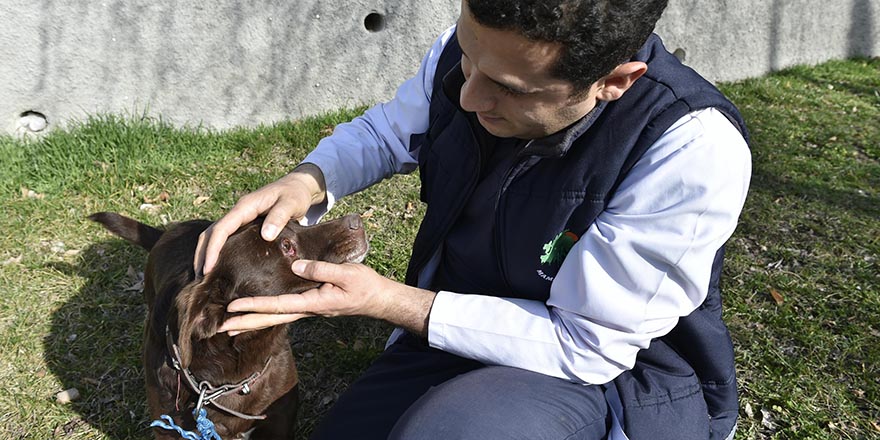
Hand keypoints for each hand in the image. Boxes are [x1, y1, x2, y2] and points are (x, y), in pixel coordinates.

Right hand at [194, 164, 326, 273]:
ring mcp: (240, 218)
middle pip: (211, 233)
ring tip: (204, 277)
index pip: (221, 229)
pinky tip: (219, 267)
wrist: (299, 186)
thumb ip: (279, 217)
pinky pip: (225, 238)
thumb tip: (266, 235)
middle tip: (200, 280)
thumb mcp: (291, 204)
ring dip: (207, 254)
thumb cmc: (295, 195)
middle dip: (202, 254)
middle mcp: (238, 212)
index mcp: (245, 207)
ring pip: (215, 236)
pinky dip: (217, 251)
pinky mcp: (244, 225)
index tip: (208, 269)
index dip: (212, 249)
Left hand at [218, 260, 436, 336]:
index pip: (277, 306)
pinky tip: (257, 312)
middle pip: (270, 319)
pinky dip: (266, 313)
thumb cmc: (365, 286)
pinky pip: (283, 311)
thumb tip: (296, 265)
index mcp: (313, 303)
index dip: (254, 306)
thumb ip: (321, 269)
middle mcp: (306, 310)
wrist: (379, 299)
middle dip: (245, 323)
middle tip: (220, 326)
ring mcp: (308, 309)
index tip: (233, 306)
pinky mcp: (311, 304)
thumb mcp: (345, 274)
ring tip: (230, 323)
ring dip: (252, 320)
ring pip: (275, 317)